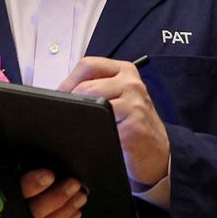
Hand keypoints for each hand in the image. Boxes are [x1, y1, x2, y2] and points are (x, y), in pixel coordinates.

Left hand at [57, 56, 169, 188]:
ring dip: (80, 115)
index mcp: (124, 71)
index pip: (88, 65)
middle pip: (86, 84)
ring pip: (92, 102)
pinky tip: (96, 135)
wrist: (157, 153)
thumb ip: (95, 87)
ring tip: (84, 125)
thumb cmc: (132, 124)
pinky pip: (102, 124)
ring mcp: (135, 103)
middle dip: (70, 100)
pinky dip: (92, 131)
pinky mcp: (134, 125)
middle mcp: (131, 83)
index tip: (61, 96)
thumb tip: (59, 92)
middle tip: (67, 114)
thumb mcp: (118, 97)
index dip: (68, 81)